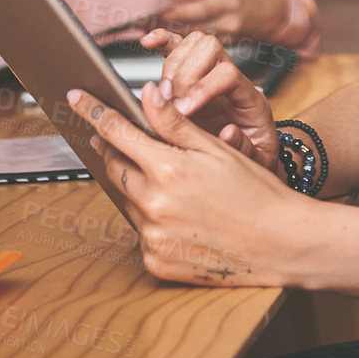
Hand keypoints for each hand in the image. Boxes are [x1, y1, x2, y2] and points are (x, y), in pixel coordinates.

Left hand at [67, 82, 311, 286]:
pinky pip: (142, 232)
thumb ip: (175, 122)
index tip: (76, 97)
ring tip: (174, 183)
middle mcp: (153, 205)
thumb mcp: (217, 148)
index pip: (117, 132)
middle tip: (123, 138)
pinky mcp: (156, 262)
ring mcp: (152, 238)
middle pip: (115, 167)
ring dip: (138, 185)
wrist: (281, 243)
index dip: (93, 111)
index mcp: (168, 170)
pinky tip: (181, 215)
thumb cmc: (256, 193)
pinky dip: (152, 219)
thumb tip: (146, 94)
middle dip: (115, 149)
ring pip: (127, 200)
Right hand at [138, 27, 282, 176]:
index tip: (183, 111)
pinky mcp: (192, 73)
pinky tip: (149, 42)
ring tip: (161, 95)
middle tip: (170, 104)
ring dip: (171, 66)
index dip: (202, 89)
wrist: (252, 157)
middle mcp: (232, 77)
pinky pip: (178, 45)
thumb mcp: (259, 159)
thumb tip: (229, 133)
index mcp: (251, 98)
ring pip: (193, 44)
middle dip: (184, 76)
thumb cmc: (255, 156)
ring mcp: (211, 72)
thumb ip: (245, 148)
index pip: (228, 74)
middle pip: (210, 50)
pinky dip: (163, 40)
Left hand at [158, 0, 288, 41]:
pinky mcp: (232, 48)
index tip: (150, 20)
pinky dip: (190, 52)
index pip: (194, 9)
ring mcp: (231, 36)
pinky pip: (207, 51)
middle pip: (192, 30)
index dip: (171, 16)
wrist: (277, 10)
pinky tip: (174, 53)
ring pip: (198, 44)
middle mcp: (229, 19)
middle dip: (168, 34)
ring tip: (155, 46)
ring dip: (176, 46)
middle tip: (146, 36)